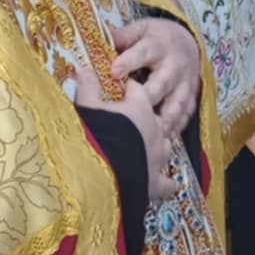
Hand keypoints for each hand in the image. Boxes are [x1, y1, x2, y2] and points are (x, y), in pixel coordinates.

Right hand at [75, 62, 178, 202]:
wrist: (99, 175)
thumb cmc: (94, 134)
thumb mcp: (86, 107)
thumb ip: (87, 87)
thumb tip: (82, 69)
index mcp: (140, 108)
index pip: (138, 90)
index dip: (129, 88)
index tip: (123, 88)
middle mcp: (155, 130)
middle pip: (156, 117)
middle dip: (146, 117)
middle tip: (134, 119)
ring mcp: (158, 156)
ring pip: (165, 145)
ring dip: (158, 144)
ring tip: (151, 146)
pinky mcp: (155, 182)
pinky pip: (167, 182)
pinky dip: (169, 184)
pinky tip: (173, 186)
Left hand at [110, 18, 200, 137]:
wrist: (189, 42)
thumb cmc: (157, 38)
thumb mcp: (142, 29)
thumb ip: (122, 36)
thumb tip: (100, 35)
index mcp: (158, 45)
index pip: (143, 52)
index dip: (129, 62)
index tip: (114, 71)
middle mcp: (174, 65)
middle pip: (161, 83)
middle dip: (147, 97)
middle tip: (129, 111)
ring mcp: (184, 83)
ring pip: (175, 103)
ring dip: (164, 118)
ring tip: (150, 132)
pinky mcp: (190, 96)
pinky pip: (186, 113)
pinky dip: (177, 127)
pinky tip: (165, 138)